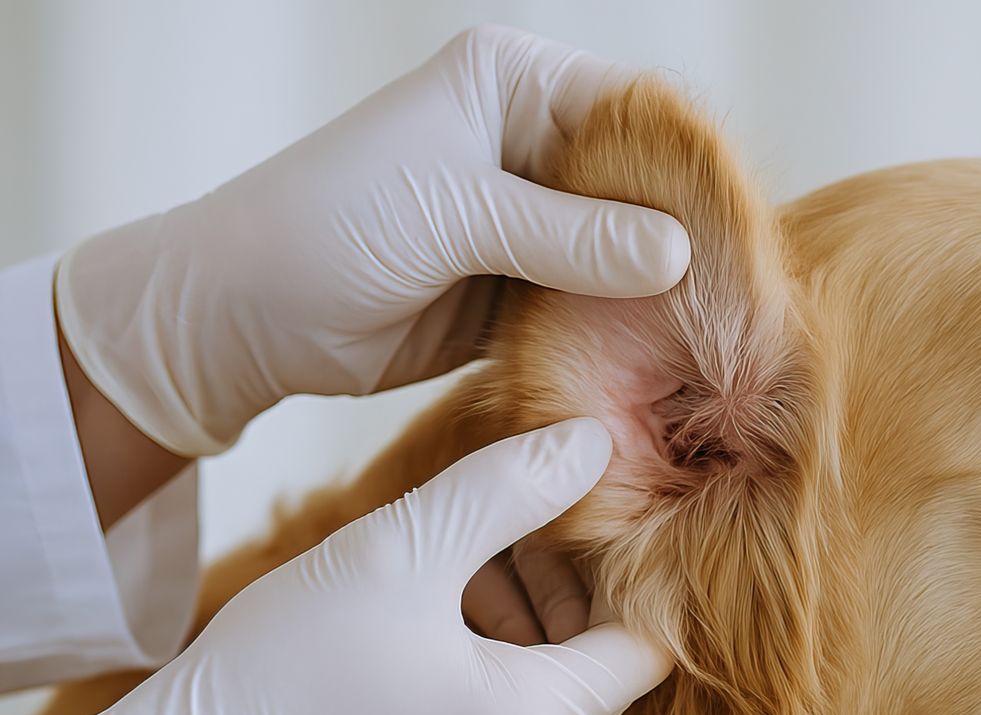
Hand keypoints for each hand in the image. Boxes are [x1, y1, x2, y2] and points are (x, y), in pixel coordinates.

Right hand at [9, 419, 668, 714]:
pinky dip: (484, 676)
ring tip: (442, 570)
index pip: (644, 645)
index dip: (621, 570)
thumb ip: (510, 488)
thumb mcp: (403, 549)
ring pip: (546, 700)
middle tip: (494, 529)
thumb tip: (598, 443)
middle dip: (557, 592)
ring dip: (516, 629)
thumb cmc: (282, 663)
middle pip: (594, 671)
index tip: (576, 515)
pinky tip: (417, 627)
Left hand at [55, 25, 690, 455]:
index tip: (740, 237)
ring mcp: (527, 220)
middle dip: (683, 244)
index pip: (635, 112)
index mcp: (512, 82)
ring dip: (657, 301)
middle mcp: (529, 141)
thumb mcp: (454, 219)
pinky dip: (619, 337)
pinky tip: (661, 366)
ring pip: (623, 256)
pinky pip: (590, 309)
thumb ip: (569, 237)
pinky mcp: (517, 290)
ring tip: (714, 346)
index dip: (690, 172)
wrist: (240, 317)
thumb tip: (681, 253)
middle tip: (741, 305)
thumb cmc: (325, 230)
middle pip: (641, 188)